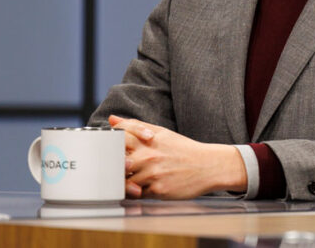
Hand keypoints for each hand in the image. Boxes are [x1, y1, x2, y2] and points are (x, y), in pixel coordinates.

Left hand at [108, 115, 246, 198]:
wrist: (209, 166)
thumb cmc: (183, 150)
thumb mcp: (162, 133)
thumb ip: (135, 126)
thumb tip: (112, 119)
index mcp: (148, 140)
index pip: (117, 138)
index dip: (107, 144)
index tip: (106, 149)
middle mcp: (149, 156)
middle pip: (116, 162)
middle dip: (112, 166)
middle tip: (110, 168)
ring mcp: (153, 174)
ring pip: (124, 181)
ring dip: (123, 181)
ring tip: (130, 178)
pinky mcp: (158, 190)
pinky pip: (136, 194)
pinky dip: (134, 192)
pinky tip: (141, 187)